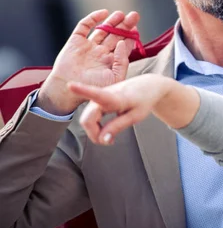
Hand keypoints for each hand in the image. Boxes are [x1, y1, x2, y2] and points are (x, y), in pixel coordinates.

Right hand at [37, 10, 139, 114]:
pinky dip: (93, 18)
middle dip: (125, 25)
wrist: (67, 91)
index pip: (123, 46)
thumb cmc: (92, 89)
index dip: (130, 37)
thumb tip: (123, 43)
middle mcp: (100, 52)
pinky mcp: (76, 41)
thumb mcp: (114, 78)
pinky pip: (85, 26)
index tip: (136, 28)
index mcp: (110, 62)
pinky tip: (103, 13)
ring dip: (112, 21)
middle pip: (115, 35)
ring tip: (121, 14)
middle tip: (134, 16)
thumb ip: (122, 61)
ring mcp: (88, 46)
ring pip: (103, 30)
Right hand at [69, 75, 196, 144]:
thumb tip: (101, 139)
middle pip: (87, 120)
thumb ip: (118, 126)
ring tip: (111, 136)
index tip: (70, 85)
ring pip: (87, 120)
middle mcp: (103, 94)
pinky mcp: (99, 99)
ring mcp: (99, 96)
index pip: (97, 94)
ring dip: (96, 131)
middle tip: (111, 142)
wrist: (148, 86)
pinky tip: (107, 131)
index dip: (82, 90)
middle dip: (94, 134)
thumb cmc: (144, 100)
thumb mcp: (136, 116)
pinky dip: (96, 127)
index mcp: (115, 97)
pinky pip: (91, 117)